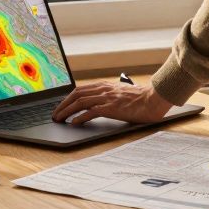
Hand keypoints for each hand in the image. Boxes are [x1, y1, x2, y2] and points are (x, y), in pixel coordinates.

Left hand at [51, 82, 172, 125]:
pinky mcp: (111, 108)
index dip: (68, 98)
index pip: (80, 89)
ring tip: (60, 119)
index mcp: (105, 86)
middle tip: (55, 114)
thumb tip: (102, 102)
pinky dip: (80, 117)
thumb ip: (111, 95)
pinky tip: (74, 123)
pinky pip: (91, 112)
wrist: (153, 99)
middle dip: (63, 105)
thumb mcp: (122, 93)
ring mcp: (107, 98)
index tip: (61, 106)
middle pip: (76, 95)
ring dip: (67, 111)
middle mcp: (103, 90)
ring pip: (80, 102)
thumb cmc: (141, 98)